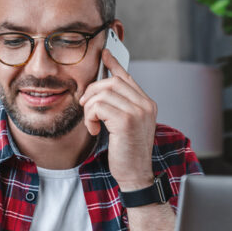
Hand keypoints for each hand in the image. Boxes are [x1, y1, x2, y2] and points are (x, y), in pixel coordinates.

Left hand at [80, 49, 156, 189]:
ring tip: (92, 124)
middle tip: (85, 107)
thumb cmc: (127, 153)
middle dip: (91, 92)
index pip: (127, 78)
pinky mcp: (127, 120)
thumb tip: (100, 91)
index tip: (104, 55)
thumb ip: (118, 107)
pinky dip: (90, 117)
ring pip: (102, 93)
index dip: (113, 65)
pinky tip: (95, 130)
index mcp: (146, 104)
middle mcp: (145, 105)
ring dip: (89, 109)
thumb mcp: (124, 126)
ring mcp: (138, 111)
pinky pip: (98, 106)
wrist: (135, 175)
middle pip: (111, 82)